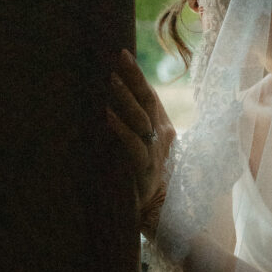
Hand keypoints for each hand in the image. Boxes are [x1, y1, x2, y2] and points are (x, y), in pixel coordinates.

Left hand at [107, 49, 176, 234]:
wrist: (163, 216)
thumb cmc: (153, 185)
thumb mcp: (146, 152)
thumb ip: (138, 132)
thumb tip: (114, 113)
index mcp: (163, 130)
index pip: (151, 97)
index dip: (138, 76)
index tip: (124, 55)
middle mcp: (162, 137)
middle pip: (148, 100)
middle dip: (134, 77)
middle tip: (120, 56)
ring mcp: (155, 152)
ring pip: (141, 119)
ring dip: (126, 98)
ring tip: (111, 79)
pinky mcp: (146, 168)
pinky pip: (133, 145)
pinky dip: (121, 129)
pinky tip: (108, 115)